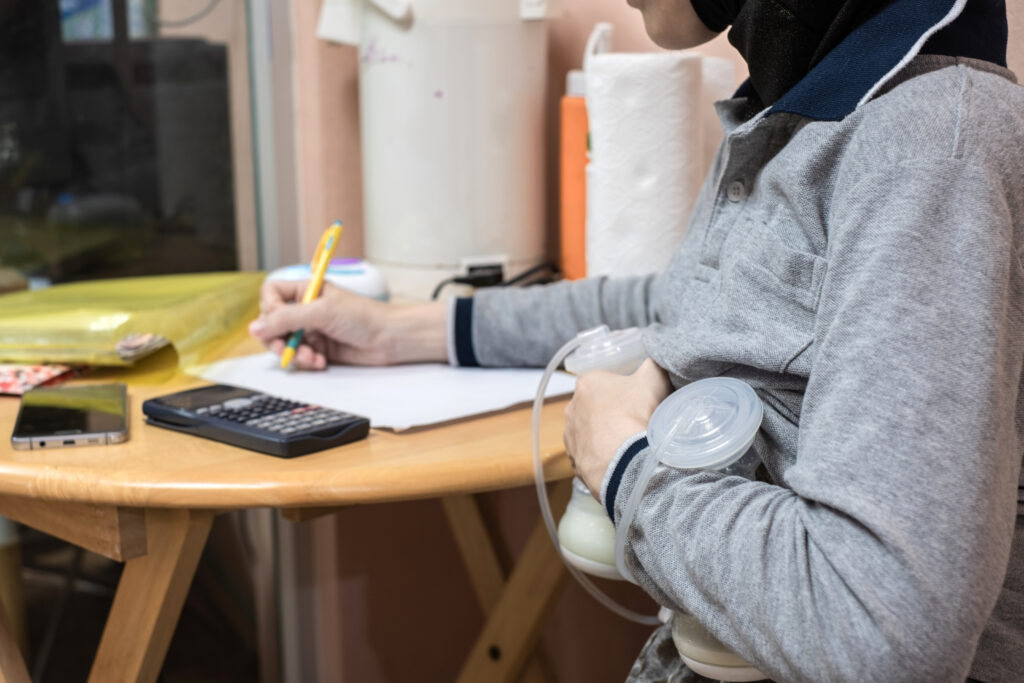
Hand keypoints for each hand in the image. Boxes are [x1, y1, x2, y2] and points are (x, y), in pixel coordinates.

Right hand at [248, 280, 447, 368]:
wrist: (389, 339)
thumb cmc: (363, 316)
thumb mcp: (322, 312)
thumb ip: (287, 319)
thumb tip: (255, 327)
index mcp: (305, 290)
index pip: (271, 294)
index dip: (269, 308)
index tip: (277, 320)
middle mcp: (305, 309)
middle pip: (272, 323)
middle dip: (278, 338)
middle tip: (286, 349)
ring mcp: (311, 330)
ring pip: (284, 343)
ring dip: (294, 353)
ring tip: (312, 357)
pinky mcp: (318, 349)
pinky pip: (299, 357)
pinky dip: (307, 362)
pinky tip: (321, 362)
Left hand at [563, 359, 672, 498]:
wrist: (626, 461)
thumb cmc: (636, 414)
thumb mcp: (653, 378)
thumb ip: (654, 363)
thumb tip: (656, 359)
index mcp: (587, 383)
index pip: (604, 380)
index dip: (623, 389)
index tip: (637, 399)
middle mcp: (571, 407)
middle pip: (596, 405)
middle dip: (612, 412)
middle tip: (635, 420)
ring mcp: (570, 435)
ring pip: (591, 431)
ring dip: (605, 435)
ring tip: (628, 442)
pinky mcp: (574, 459)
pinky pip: (590, 453)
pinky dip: (602, 455)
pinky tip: (618, 458)